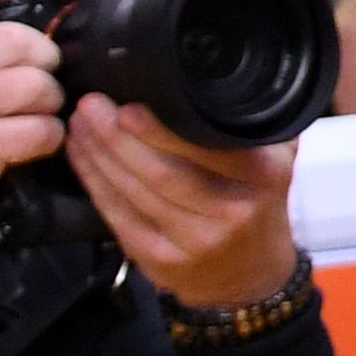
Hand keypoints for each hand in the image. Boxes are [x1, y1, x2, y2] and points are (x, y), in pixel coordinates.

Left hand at [67, 100, 301, 310]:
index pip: (204, 149)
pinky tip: (82, 157)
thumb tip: (210, 79)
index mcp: (261, 177)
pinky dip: (95, 183)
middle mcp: (230, 210)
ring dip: (98, 155)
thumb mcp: (276, 162)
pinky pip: (118, 215)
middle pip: (160, 170)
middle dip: (116, 136)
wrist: (253, 275)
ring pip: (133, 191)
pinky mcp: (161, 259)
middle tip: (89, 104)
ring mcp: (194, 240)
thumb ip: (253, 124)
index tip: (126, 105)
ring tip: (79, 124)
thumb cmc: (257, 206)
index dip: (158, 130)